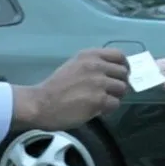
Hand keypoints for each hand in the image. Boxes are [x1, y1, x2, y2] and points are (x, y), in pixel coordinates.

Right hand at [13, 48, 129, 130]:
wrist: (41, 103)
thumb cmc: (55, 87)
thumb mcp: (73, 66)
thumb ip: (92, 66)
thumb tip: (111, 74)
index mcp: (89, 55)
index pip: (119, 55)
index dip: (124, 66)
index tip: (121, 74)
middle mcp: (96, 65)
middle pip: (123, 73)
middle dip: (120, 83)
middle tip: (111, 92)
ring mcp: (99, 82)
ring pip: (122, 89)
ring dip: (115, 97)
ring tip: (103, 102)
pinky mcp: (99, 99)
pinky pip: (115, 103)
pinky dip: (109, 108)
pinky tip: (98, 110)